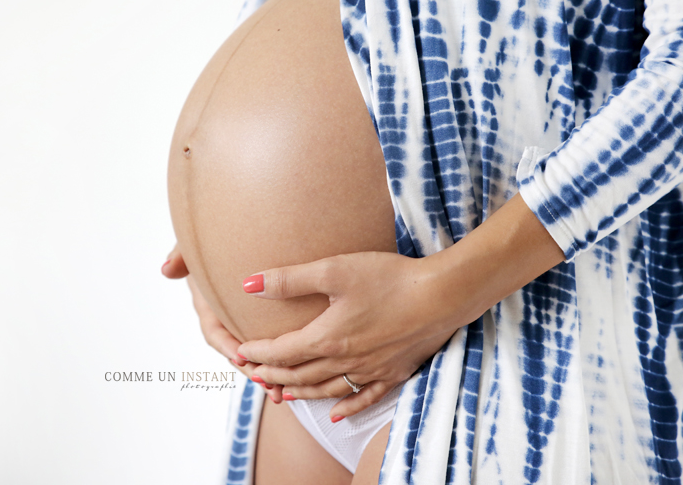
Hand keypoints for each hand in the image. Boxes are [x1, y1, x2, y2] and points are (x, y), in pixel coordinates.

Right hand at [162, 244, 282, 402]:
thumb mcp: (195, 245)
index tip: (240, 357)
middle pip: (237, 353)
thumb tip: (166, 269)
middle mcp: (227, 320)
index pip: (214, 332)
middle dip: (252, 371)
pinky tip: (300, 372)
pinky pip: (273, 346)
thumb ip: (181, 255)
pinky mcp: (266, 323)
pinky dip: (283, 360)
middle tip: (268, 386)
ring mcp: (246, 325)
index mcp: (210, 307)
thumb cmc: (215, 240)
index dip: (226, 346)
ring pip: (256, 355)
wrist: (246, 235)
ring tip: (282, 393)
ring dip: (268, 374)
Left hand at [237, 251, 460, 418]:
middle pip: (300, 374)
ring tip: (283, 394)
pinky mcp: (395, 373)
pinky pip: (364, 399)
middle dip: (273, 375)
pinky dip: (346, 407)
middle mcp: (346, 361)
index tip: (240, 352)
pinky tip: (335, 413)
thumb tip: (248, 284)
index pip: (282, 352)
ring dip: (301, 392)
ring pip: (327, 390)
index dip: (258, 354)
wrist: (443, 295)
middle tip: (253, 374)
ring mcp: (372, 371)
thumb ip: (289, 280)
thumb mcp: (334, 270)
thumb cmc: (389, 278)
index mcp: (328, 337)